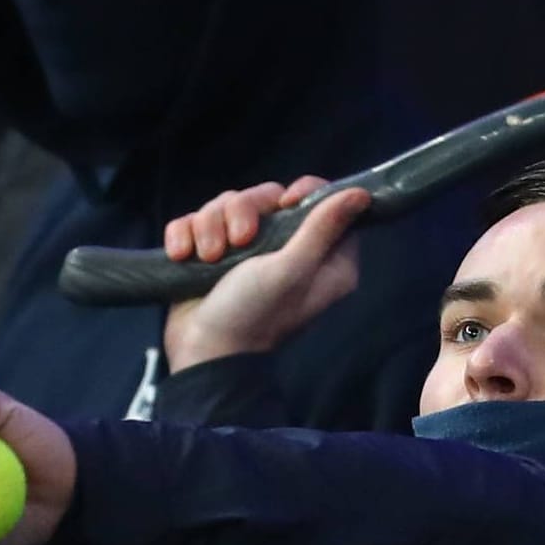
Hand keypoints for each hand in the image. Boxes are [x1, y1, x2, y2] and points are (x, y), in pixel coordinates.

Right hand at [162, 177, 370, 371]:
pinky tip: (183, 253)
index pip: (323, 202)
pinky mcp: (212, 253)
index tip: (284, 204)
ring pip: (228, 205)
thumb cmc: (253, 315)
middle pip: (268, 197)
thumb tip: (362, 194)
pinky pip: (196, 220)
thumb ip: (324, 228)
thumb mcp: (292, 269)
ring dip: (210, 226)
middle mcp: (288, 250)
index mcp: (322, 258)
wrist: (202, 352)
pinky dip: (185, 233)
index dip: (304, 193)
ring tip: (207, 256)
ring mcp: (247, 250)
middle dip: (241, 212)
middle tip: (238, 241)